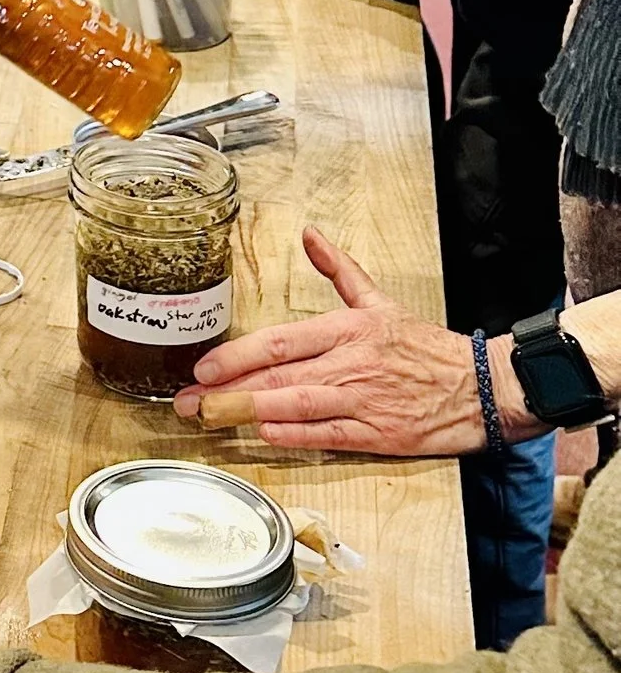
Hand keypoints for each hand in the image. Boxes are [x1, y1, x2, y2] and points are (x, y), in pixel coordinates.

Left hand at [173, 224, 513, 451]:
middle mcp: (350, 364)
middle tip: (189, 401)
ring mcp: (363, 400)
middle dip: (226, 390)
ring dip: (248, 413)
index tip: (202, 367)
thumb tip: (310, 235)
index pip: (279, 341)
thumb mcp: (381, 301)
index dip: (236, 356)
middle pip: (278, 376)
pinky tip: (263, 434)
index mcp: (348, 329)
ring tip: (212, 419)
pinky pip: (327, 436)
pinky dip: (294, 436)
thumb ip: (340, 269)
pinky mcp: (379, 435)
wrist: (484, 386)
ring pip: (296, 406)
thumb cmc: (428, 349)